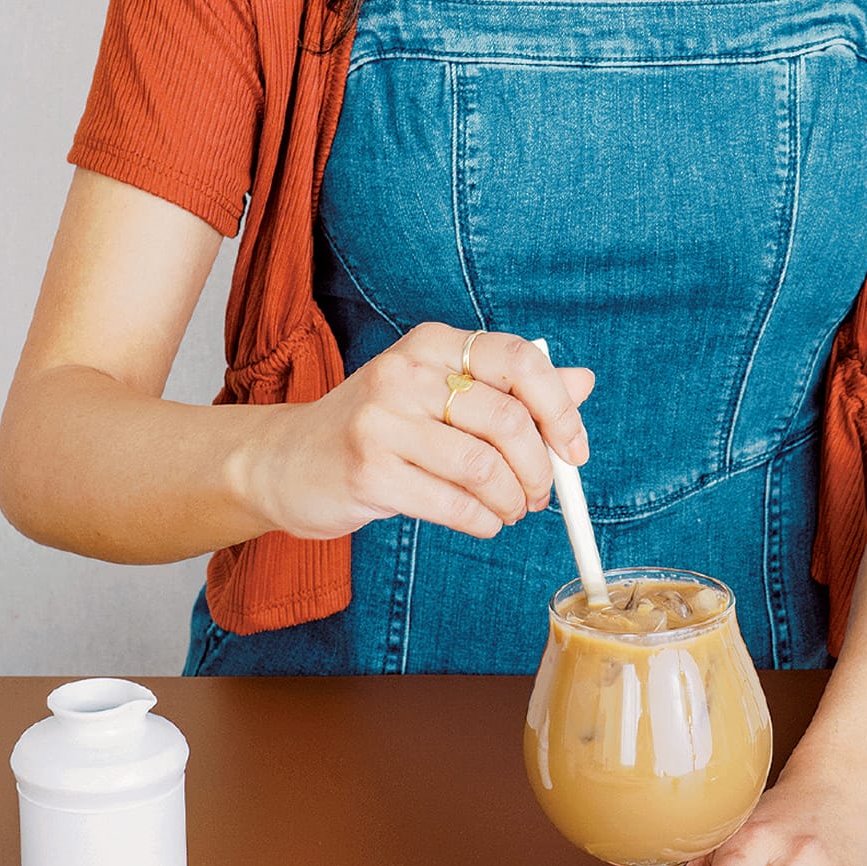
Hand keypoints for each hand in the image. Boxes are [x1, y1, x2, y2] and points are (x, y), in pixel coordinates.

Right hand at [237, 324, 593, 541]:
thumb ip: (510, 389)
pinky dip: (483, 521)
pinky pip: (454, 504)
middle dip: (539, 470)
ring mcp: (382, 421)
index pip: (521, 360)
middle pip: (509, 420)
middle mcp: (407, 372)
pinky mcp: (368, 471)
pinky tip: (482, 521)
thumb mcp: (440, 393)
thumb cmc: (378, 428)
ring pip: (485, 467)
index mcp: (433, 343)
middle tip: (539, 495)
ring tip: (507, 510)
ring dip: (511, 501)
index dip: (561, 409)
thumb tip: (583, 381)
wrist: (283, 461)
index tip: (575, 450)